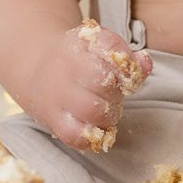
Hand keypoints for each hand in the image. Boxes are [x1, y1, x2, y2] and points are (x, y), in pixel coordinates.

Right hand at [19, 22, 152, 152]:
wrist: (38, 70)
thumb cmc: (78, 59)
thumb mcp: (97, 46)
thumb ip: (125, 55)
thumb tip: (144, 63)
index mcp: (75, 46)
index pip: (109, 52)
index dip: (125, 67)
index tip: (122, 74)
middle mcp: (63, 70)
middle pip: (103, 83)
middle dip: (118, 91)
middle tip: (114, 94)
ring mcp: (55, 98)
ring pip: (93, 111)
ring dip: (110, 114)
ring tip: (106, 109)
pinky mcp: (53, 122)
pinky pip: (77, 136)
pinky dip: (94, 136)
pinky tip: (97, 127)